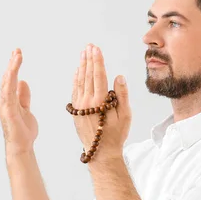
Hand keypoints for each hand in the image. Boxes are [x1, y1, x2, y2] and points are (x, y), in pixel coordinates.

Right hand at [0, 48, 37, 154]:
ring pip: (7, 82)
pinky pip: (8, 92)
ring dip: (12, 68)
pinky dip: (10, 80)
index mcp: (9, 100)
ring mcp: (5, 105)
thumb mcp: (26, 109)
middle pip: (7, 78)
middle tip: (17, 50)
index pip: (10, 80)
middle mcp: (4, 101)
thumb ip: (23, 96)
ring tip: (17, 56)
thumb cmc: (23, 131)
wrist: (22, 146)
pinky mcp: (8, 110)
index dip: (14, 67)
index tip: (18, 54)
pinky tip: (14, 71)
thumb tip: (22, 81)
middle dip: (12, 63)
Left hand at [71, 44, 131, 160]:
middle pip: (88, 76)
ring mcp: (79, 107)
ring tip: (84, 53)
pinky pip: (75, 91)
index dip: (97, 61)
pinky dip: (76, 79)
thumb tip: (119, 77)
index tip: (96, 49)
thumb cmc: (116, 135)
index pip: (98, 76)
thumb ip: (122, 95)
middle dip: (89, 59)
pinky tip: (77, 70)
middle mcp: (87, 103)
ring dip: (82, 66)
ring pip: (80, 82)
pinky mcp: (75, 111)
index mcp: (100, 102)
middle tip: (89, 46)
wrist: (100, 153)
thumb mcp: (125, 116)